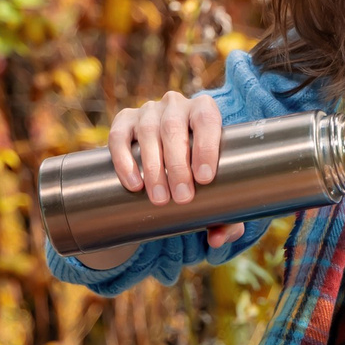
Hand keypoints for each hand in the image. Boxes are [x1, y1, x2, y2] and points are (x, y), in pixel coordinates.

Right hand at [110, 89, 242, 248]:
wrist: (165, 166)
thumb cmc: (198, 177)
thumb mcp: (215, 192)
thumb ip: (225, 217)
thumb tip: (218, 239)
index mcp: (204, 111)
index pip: (206, 118)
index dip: (206, 145)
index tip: (205, 178)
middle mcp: (175, 105)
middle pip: (174, 128)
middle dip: (178, 165)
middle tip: (182, 198)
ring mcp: (147, 111)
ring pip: (147, 132)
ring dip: (153, 167)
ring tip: (158, 198)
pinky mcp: (123, 122)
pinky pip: (119, 136)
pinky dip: (124, 160)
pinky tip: (133, 184)